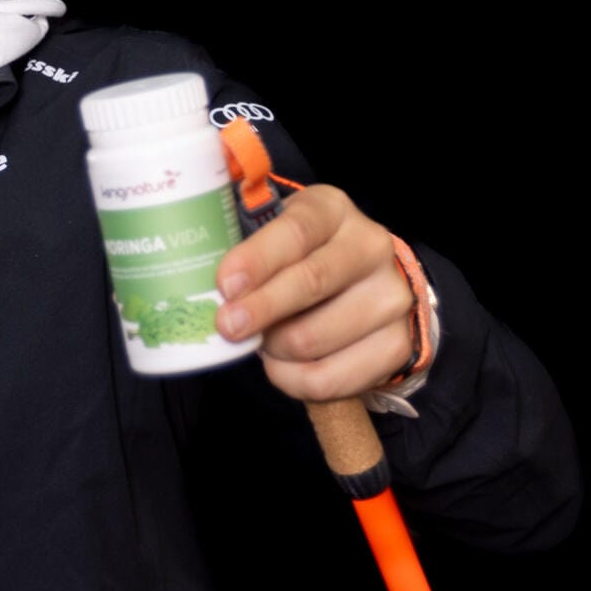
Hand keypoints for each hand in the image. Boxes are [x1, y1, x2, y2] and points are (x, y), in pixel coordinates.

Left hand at [213, 185, 416, 403]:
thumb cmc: (299, 259)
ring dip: (273, 348)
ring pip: (313, 338)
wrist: (363, 287)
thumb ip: (242, 247)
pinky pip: (328, 379)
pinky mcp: (397, 346)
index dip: (258, 259)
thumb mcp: (274, 236)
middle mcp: (372, 247)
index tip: (224, 284)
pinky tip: (282, 365)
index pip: (296, 232)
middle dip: (261, 309)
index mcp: (334, 210)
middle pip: (311, 282)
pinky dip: (292, 379)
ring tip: (263, 342)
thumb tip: (193, 274)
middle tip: (226, 326)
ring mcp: (391, 298)